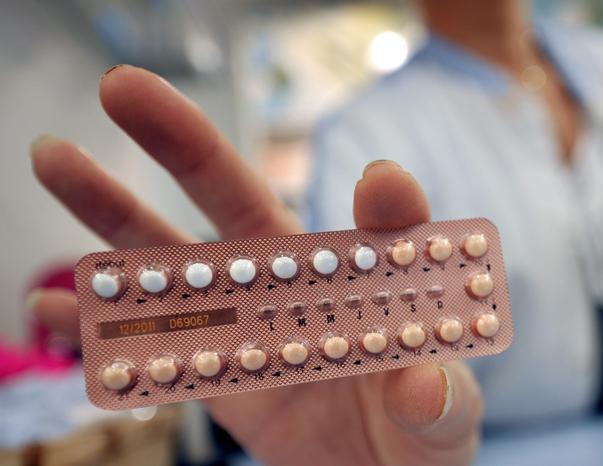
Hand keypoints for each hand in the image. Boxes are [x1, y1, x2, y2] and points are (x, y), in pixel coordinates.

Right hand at [28, 65, 481, 465]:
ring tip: (57, 162)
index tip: (384, 183)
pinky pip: (155, 345)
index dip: (383, 198)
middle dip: (184, 143)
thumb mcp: (443, 422)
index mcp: (367, 284)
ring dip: (114, 217)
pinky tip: (54, 308)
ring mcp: (248, 325)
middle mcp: (299, 287)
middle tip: (122, 90)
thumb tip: (419, 381)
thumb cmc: (422, 439)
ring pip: (175, 259)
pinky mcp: (216, 374)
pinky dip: (103, 329)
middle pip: (238, 202)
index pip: (378, 224)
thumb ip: (438, 401)